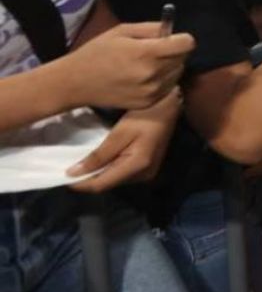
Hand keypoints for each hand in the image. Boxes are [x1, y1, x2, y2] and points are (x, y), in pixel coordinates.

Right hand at [65, 22, 193, 109]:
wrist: (75, 83)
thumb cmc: (97, 52)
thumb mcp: (122, 31)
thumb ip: (152, 29)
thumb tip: (172, 31)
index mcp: (147, 53)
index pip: (186, 44)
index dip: (182, 39)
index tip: (172, 38)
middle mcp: (153, 74)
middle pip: (183, 58)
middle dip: (175, 52)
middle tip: (156, 50)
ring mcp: (152, 91)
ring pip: (177, 73)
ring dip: (170, 67)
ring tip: (148, 64)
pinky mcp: (148, 103)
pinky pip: (168, 88)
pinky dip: (162, 81)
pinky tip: (144, 77)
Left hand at [67, 89, 181, 191]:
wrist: (170, 107)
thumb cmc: (145, 115)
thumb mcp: (119, 133)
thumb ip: (98, 156)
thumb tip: (73, 173)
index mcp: (137, 167)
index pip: (102, 185)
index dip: (80, 184)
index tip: (61, 176)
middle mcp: (143, 175)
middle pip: (108, 184)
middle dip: (88, 178)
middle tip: (69, 167)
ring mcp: (147, 173)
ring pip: (114, 180)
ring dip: (98, 173)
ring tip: (82, 163)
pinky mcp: (147, 168)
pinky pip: (122, 173)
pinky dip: (109, 168)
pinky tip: (100, 160)